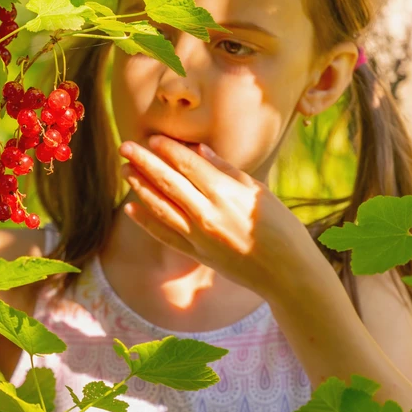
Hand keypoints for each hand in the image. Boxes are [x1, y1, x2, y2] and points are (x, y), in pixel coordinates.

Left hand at [117, 135, 319, 299]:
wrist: (286, 272)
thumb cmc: (280, 228)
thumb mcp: (258, 192)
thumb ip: (227, 171)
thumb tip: (199, 151)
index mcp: (226, 193)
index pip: (188, 165)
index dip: (168, 150)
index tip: (151, 138)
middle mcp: (207, 213)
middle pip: (168, 182)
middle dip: (144, 162)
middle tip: (125, 147)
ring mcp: (198, 235)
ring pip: (161, 207)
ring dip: (140, 187)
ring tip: (125, 171)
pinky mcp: (195, 254)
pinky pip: (164, 235)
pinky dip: (145, 222)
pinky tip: (130, 209)